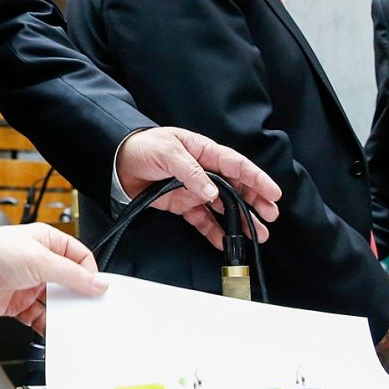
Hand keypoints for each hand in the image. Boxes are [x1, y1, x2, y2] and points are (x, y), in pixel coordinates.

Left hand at [0, 223, 107, 333]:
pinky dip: (47, 327)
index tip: (98, 290)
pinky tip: (53, 332)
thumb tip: (97, 283)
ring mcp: (29, 285)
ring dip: (63, 314)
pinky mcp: (17, 304)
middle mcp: (40, 263)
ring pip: (54, 304)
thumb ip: (71, 274)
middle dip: (78, 297)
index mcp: (48, 243)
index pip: (80, 259)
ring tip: (72, 324)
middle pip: (69, 284)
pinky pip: (38, 318)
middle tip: (89, 311)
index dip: (90, 274)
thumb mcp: (40, 260)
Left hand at [116, 128, 281, 248]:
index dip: (257, 179)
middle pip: (236, 188)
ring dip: (240, 220)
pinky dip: (214, 232)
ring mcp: (193, 189)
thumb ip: (191, 172)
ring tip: (257, 234)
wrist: (115, 161)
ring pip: (223, 207)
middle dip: (256, 202)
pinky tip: (225, 242)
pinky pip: (202, 220)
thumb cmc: (142, 147)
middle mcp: (203, 171)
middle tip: (270, 216)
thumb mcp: (168, 152)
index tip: (273, 193)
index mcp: (204, 151)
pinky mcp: (181, 204)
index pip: (237, 165)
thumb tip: (212, 192)